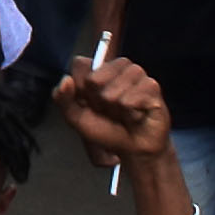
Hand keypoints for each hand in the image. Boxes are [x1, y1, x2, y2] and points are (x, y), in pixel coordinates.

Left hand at [51, 51, 174, 170]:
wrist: (134, 150)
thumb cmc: (106, 131)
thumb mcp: (76, 118)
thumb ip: (63, 99)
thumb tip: (66, 80)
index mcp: (98, 68)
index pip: (79, 64)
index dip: (80, 89)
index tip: (89, 103)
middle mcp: (117, 66)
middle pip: (93, 79)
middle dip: (98, 102)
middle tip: (110, 110)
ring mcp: (135, 74)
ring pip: (112, 91)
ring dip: (115, 109)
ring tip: (123, 113)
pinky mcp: (152, 86)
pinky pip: (130, 100)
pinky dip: (130, 113)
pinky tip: (136, 115)